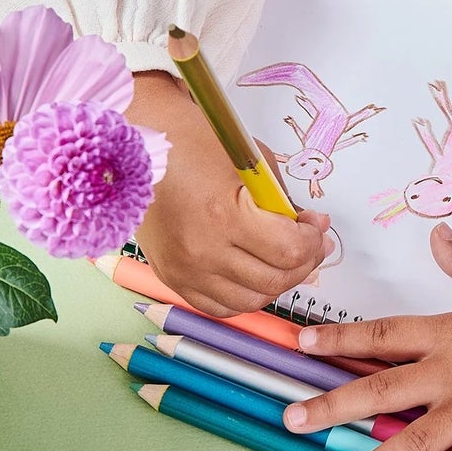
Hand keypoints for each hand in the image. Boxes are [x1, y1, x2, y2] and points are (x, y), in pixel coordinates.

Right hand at [127, 71, 328, 315]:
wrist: (136, 148)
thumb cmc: (192, 144)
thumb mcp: (250, 163)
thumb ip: (282, 202)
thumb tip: (308, 230)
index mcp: (223, 215)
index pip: (289, 251)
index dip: (312, 241)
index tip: (315, 225)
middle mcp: (202, 251)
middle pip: (274, 280)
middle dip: (304, 263)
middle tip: (309, 244)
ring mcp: (185, 270)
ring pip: (250, 301)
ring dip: (276, 283)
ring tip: (282, 261)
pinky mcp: (172, 278)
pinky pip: (219, 306)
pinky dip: (243, 296)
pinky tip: (252, 275)